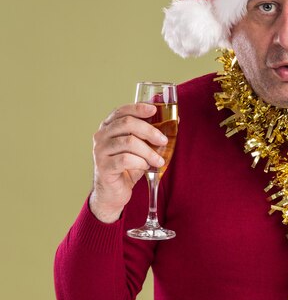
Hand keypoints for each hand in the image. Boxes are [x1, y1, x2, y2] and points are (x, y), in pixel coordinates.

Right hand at [89, 103, 168, 222]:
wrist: (114, 192)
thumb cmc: (128, 166)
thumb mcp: (141, 147)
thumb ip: (151, 134)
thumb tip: (175, 120)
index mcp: (109, 126)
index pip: (122, 111)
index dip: (138, 107)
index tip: (154, 110)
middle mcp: (101, 136)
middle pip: (127, 123)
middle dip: (150, 131)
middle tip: (164, 141)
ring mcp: (100, 151)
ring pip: (129, 142)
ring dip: (149, 151)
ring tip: (159, 161)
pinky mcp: (103, 166)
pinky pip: (125, 160)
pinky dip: (140, 162)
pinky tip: (145, 167)